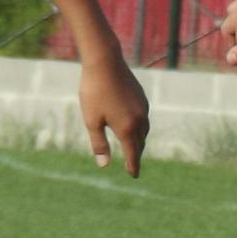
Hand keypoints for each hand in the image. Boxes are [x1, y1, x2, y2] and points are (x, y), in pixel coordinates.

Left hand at [79, 54, 149, 176]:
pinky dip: (139, 126)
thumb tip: (103, 164)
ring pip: (144, 130)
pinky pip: (143, 117)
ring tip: (132, 146)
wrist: (105, 62)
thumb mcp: (92, 120)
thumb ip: (99, 144)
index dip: (132, 166)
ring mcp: (142, 107)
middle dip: (136, 154)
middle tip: (132, 164)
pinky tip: (131, 123)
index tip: (133, 175)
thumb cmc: (94, 91)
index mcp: (127, 128)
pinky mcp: (142, 97)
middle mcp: (139, 120)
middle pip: (140, 143)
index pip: (132, 154)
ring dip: (138, 140)